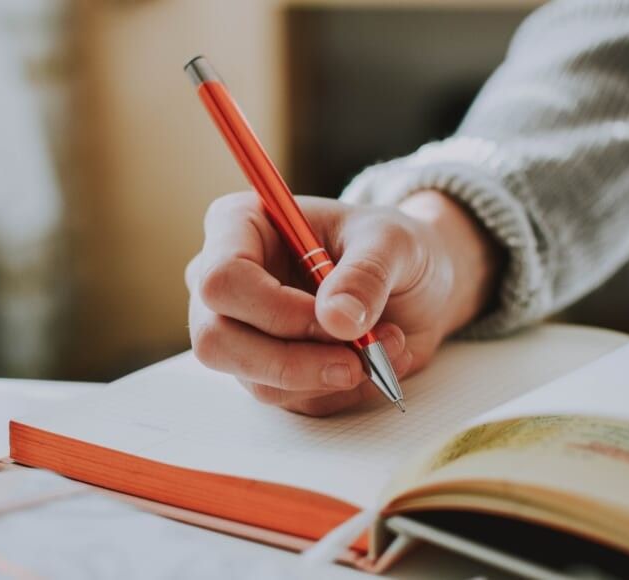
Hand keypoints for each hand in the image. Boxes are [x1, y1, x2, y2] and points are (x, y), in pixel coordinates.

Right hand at [185, 190, 499, 415]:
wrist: (413, 283)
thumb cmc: (391, 247)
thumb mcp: (394, 242)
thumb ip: (366, 274)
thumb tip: (337, 320)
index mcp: (239, 226)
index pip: (221, 279)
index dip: (274, 309)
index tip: (335, 318)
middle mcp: (225, 282)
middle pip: (216, 340)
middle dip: (293, 360)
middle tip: (357, 359)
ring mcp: (239, 331)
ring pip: (255, 379)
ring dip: (328, 375)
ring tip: (385, 344)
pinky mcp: (264, 371)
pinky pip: (289, 399)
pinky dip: (338, 389)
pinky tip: (372, 359)